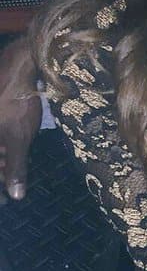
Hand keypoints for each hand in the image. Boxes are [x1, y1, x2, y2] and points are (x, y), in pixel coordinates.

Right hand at [0, 38, 39, 200]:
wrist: (20, 66)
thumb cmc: (17, 102)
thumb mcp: (18, 139)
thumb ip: (15, 167)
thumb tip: (15, 196)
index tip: (5, 204)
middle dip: (0, 176)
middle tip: (10, 193)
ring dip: (1, 164)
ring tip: (11, 175)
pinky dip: (2, 149)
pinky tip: (10, 155)